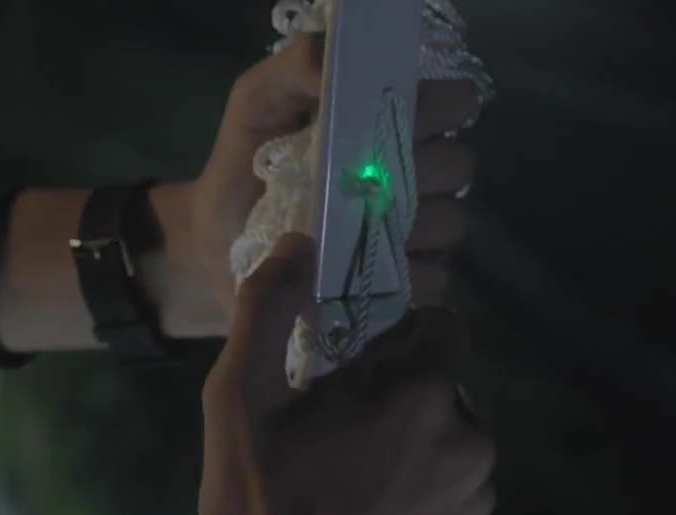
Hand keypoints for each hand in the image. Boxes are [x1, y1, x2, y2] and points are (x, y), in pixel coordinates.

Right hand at [131, 233, 495, 514]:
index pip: (445, 328)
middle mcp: (468, 443)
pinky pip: (455, 502)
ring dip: (418, 450)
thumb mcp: (236, 395)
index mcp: (422, 395)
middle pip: (445, 391)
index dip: (401, 339)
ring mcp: (475, 504)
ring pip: (453, 447)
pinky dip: (424, 502)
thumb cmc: (256, 500)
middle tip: (342, 434)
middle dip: (404, 399)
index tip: (359, 367)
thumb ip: (267, 307)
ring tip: (353, 485)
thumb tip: (298, 242)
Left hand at [165, 33, 482, 330]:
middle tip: (364, 184)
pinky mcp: (410, 284)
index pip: (454, 103)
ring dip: (404, 228)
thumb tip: (336, 67)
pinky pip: (433, 278)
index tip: (400, 123)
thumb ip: (295, 68)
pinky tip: (358, 274)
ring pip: (449, 222)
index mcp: (390, 123)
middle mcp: (418, 173)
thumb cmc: (244, 168)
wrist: (218, 246)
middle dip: (417, 172)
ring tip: (350, 233)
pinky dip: (399, 277)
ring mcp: (419, 232)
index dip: (438, 110)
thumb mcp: (258, 104)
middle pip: (457, 165)